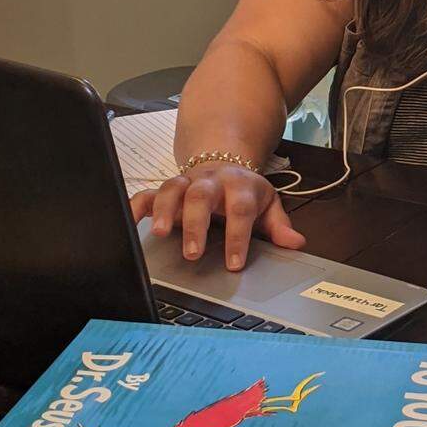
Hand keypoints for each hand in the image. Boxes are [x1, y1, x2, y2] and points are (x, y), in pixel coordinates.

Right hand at [130, 165, 305, 271]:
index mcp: (239, 185)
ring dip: (164, 211)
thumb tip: (295, 243)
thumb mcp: (267, 204)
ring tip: (160, 234)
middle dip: (196, 224)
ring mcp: (186, 183)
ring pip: (172, 190)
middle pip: (201, 196)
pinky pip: (147, 195)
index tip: (234, 264)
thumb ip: (279, 225)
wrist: (224, 162)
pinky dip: (137, 207)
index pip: (239, 209)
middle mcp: (210, 181)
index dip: (237, 236)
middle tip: (193, 253)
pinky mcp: (166, 189)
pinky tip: (131, 222)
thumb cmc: (245, 192)